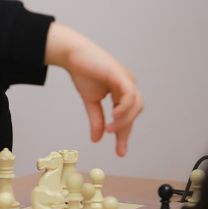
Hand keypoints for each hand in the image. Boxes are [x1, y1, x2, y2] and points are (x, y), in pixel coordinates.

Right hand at [45, 22, 142, 156]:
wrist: (72, 55)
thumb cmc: (82, 72)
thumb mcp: (90, 101)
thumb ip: (96, 119)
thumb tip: (97, 139)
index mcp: (122, 91)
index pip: (127, 116)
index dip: (124, 135)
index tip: (120, 153)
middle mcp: (128, 85)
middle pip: (134, 112)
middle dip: (126, 130)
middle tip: (117, 146)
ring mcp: (126, 79)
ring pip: (135, 105)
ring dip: (124, 121)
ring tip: (111, 130)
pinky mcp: (121, 75)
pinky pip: (129, 96)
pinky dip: (124, 108)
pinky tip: (114, 117)